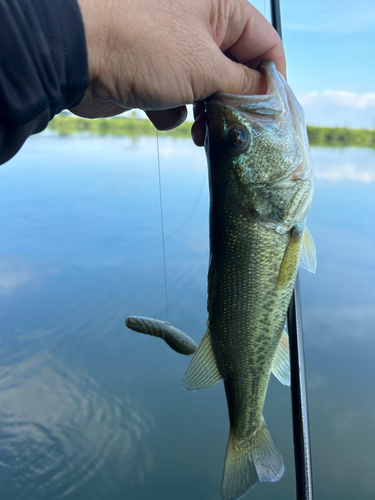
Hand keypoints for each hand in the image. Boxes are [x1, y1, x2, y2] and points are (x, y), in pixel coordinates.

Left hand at [72, 0, 284, 145]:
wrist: (77, 56)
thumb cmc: (142, 47)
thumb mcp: (206, 68)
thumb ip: (244, 85)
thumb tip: (269, 95)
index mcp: (220, 9)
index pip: (265, 44)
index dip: (271, 80)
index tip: (272, 112)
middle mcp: (199, 28)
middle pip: (235, 72)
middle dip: (235, 104)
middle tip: (235, 130)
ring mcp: (174, 52)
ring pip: (207, 90)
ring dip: (205, 114)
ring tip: (202, 133)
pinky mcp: (153, 75)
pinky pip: (177, 99)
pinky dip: (171, 110)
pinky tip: (156, 108)